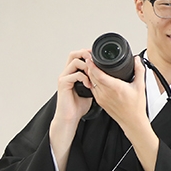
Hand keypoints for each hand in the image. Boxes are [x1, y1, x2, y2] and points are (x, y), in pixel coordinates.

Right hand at [49, 49, 93, 170]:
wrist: (69, 117)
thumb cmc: (78, 106)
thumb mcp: (90, 90)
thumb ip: (95, 81)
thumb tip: (107, 77)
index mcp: (73, 73)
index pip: (78, 56)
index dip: (88, 53)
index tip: (99, 56)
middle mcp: (67, 73)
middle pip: (74, 54)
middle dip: (86, 54)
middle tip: (96, 60)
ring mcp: (64, 77)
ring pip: (74, 62)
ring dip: (86, 66)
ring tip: (94, 74)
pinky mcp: (63, 84)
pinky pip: (74, 75)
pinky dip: (83, 77)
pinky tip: (89, 85)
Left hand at [85, 55, 147, 131]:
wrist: (132, 122)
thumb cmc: (136, 107)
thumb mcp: (140, 86)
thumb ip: (139, 70)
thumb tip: (136, 60)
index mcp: (115, 87)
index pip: (98, 74)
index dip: (92, 65)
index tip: (90, 58)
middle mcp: (106, 93)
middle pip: (92, 76)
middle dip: (89, 66)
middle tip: (90, 58)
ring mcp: (101, 98)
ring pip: (91, 82)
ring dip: (89, 74)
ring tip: (91, 67)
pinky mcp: (100, 102)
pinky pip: (92, 88)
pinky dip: (92, 82)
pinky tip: (95, 78)